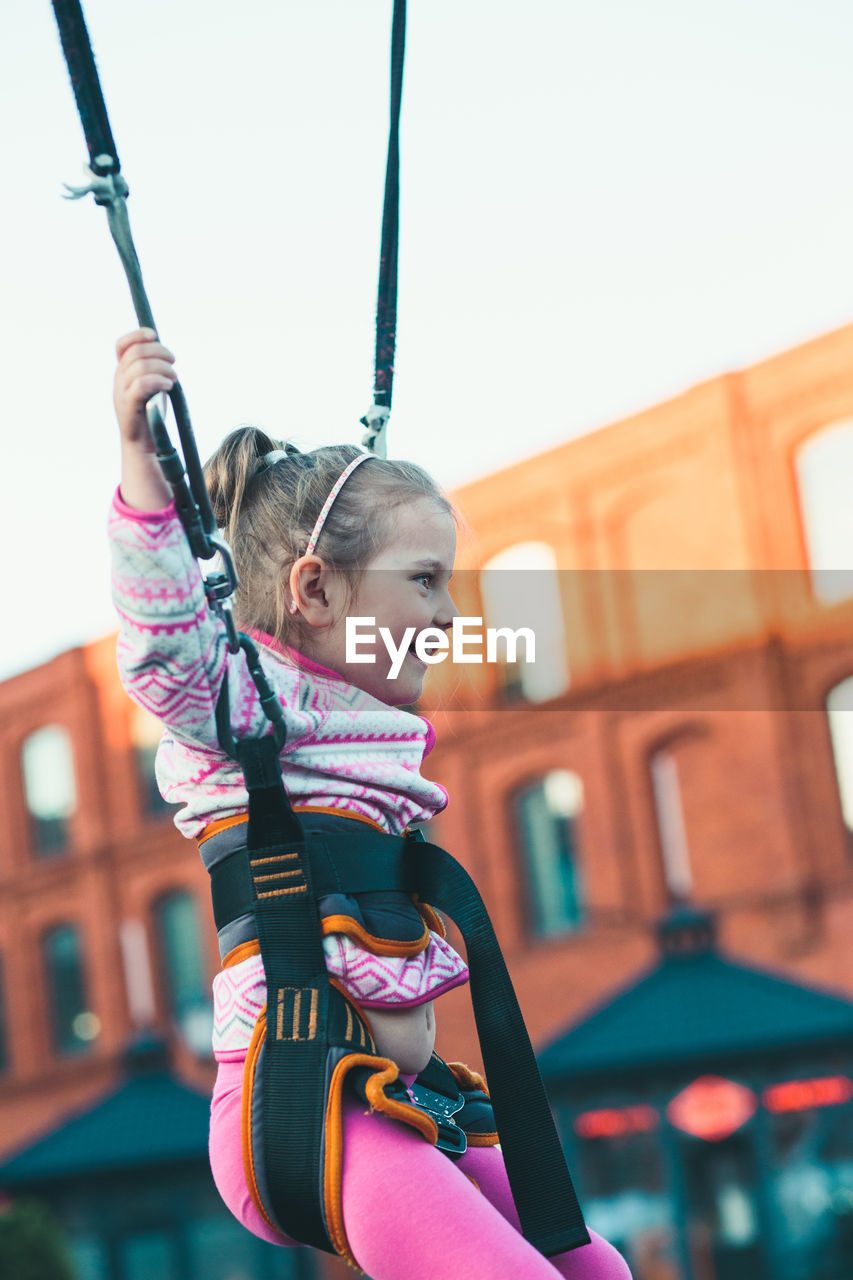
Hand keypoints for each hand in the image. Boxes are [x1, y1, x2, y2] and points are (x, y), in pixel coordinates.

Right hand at [113, 328, 176, 448]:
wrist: (143, 444)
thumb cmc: (151, 414)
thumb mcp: (151, 386)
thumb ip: (153, 369)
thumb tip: (165, 352)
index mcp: (123, 372)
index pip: (122, 345)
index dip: (137, 335)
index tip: (154, 335)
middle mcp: (119, 380)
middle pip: (136, 352)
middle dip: (159, 352)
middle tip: (173, 363)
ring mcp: (122, 393)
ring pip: (139, 366)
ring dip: (162, 368)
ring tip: (174, 378)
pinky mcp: (129, 406)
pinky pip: (141, 385)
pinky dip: (158, 381)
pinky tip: (168, 386)